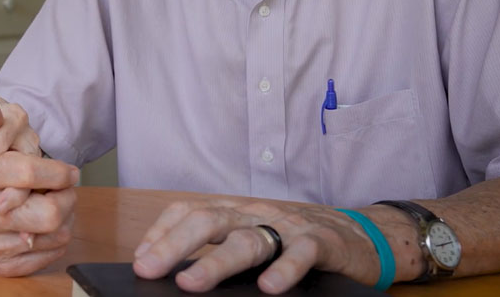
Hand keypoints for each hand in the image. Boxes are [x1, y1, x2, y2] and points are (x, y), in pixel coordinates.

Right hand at [0, 94, 78, 275]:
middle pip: (49, 213)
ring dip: (65, 220)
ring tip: (55, 204)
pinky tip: (48, 227)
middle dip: (67, 199)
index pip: (28, 174)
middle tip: (66, 190)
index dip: (59, 172)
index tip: (70, 172)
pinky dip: (54, 242)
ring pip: (53, 236)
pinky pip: (44, 258)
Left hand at [132, 198, 392, 292]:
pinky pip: (301, 252)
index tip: (139, 258)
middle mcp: (255, 213)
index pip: (188, 211)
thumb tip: (175, 272)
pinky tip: (268, 288)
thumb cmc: (294, 240)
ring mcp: (287, 225)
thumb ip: (219, 249)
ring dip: (216, 262)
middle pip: (208, 221)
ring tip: (190, 283)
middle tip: (149, 269)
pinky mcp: (322, 241)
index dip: (161, 232)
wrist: (360, 235)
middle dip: (174, 245)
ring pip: (248, 239)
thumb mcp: (252, 238)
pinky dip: (284, 269)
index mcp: (234, 211)